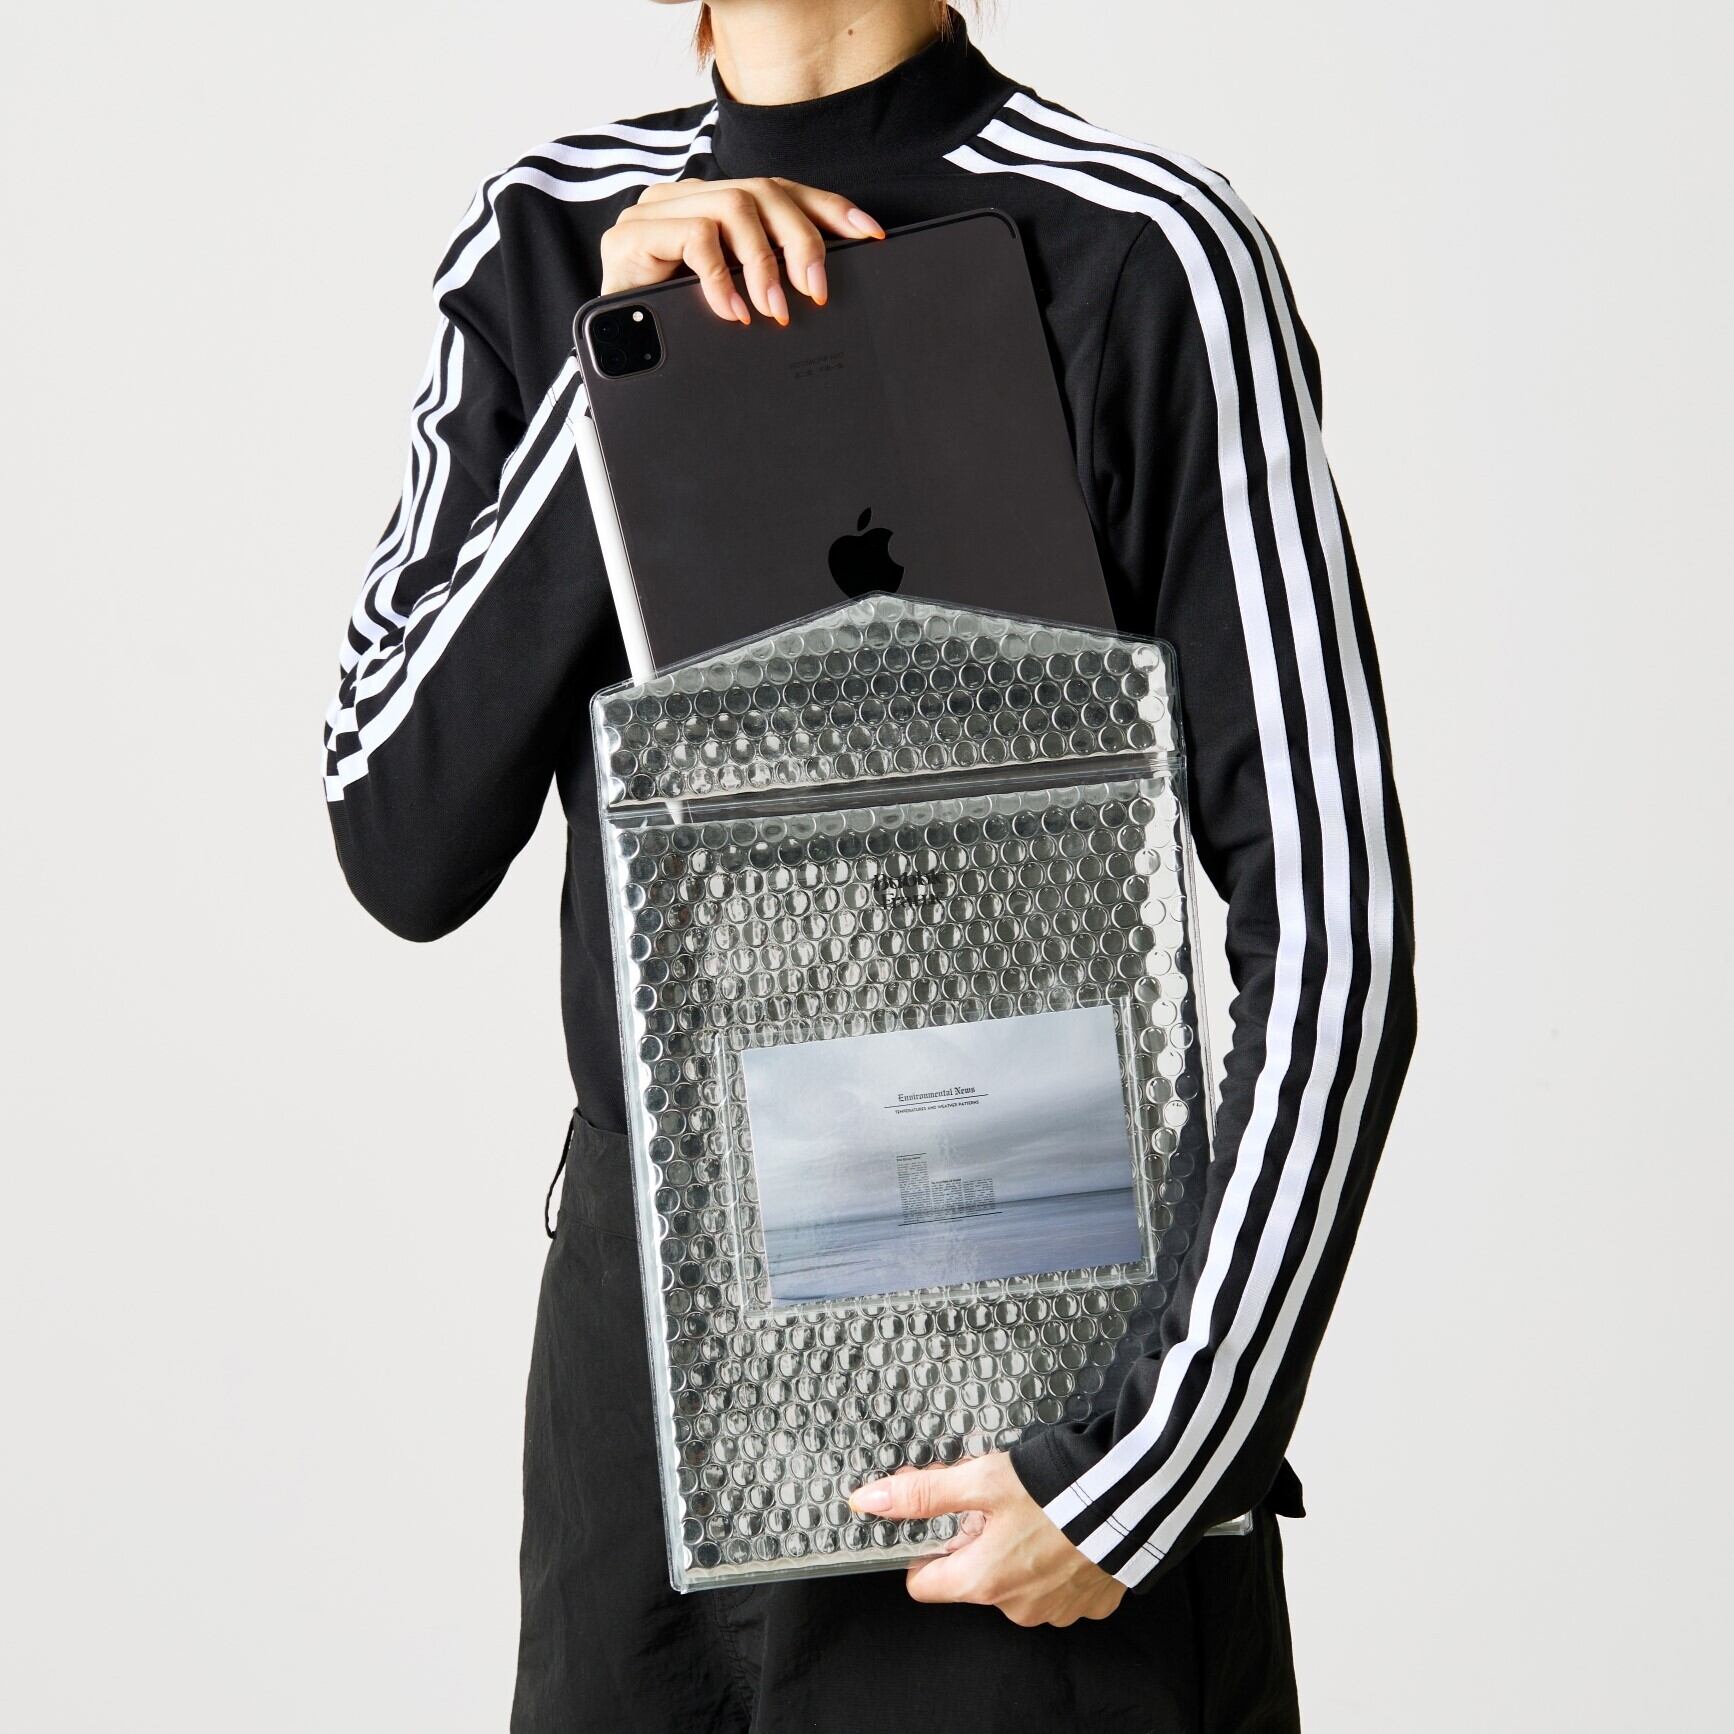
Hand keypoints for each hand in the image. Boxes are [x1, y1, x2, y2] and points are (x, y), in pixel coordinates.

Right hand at [599, 176, 884, 324]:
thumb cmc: (675, 334)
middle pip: (764, 192)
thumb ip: (768, 282)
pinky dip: (721, 277)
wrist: (613, 359)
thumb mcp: (737, 305)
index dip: (831, 209)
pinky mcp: (631, 234)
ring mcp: (657, 210)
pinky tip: (731, 312)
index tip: (870, 236)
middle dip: (801, 241)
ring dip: (763, 261)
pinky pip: (694, 237)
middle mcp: (689, 197)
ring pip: (734, 206)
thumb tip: (825, 288)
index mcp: (717, 206)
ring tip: (773, 309)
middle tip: (816, 292)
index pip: (784, 191)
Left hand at [848, 1451, 1125, 1627]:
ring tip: (1038, 1511)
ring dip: (1020, 1552)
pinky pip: (1060, 1586)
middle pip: (974, 1579)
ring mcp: (1057, 1611)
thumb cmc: (1057, 1490)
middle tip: (997, 1502)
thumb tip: (868, 1500)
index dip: (925, 1549)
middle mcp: (1017, 1607)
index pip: (924, 1584)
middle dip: (978, 1542)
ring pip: (1017, 1583)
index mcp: (983, 1581)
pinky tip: (1067, 1529)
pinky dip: (1058, 1561)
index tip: (939, 1521)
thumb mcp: (982, 1479)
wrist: (1135, 1498)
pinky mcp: (1092, 1603)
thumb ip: (924, 1493)